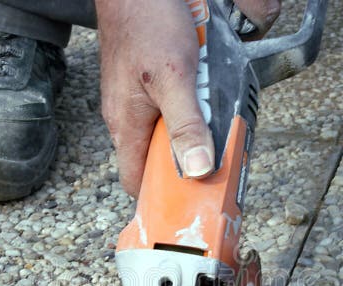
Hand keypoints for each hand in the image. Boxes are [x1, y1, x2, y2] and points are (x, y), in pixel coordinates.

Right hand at [96, 0, 279, 197]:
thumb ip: (186, 125)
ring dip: (191, 134)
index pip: (137, 182)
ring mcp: (134, 102)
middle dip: (185, 163)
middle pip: (156, 160)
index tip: (190, 202)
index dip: (161, 196)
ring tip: (214, 126)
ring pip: (164, 134)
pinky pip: (167, 110)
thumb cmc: (147, 26)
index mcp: (127, 127)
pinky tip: (204, 99)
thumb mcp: (175, 78)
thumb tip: (199, 169)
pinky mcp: (144, 85)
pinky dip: (188, 111)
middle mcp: (126, 120)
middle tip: (216, 162)